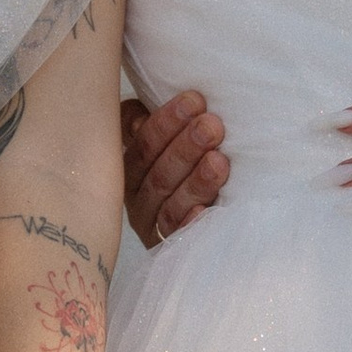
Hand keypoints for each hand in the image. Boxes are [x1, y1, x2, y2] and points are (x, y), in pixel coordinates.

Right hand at [121, 88, 228, 244]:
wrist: (207, 225)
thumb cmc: (188, 169)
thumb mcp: (168, 144)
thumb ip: (150, 124)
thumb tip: (139, 114)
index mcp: (133, 170)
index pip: (142, 145)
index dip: (164, 122)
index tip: (194, 100)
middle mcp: (139, 200)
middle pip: (158, 174)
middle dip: (185, 147)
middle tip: (211, 125)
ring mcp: (155, 228)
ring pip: (170, 205)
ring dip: (194, 182)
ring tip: (218, 162)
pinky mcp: (174, 251)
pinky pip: (180, 239)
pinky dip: (190, 224)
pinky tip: (204, 211)